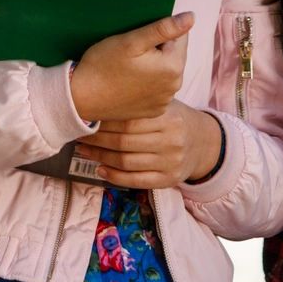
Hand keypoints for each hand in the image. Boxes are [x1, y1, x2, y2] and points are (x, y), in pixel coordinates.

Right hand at [70, 13, 194, 122]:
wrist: (81, 98)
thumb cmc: (103, 65)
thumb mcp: (132, 41)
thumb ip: (164, 28)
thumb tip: (192, 17)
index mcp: (173, 66)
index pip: (180, 37)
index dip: (159, 33)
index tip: (138, 39)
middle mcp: (175, 86)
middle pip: (174, 55)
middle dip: (158, 49)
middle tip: (131, 52)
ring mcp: (164, 101)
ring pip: (165, 72)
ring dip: (154, 65)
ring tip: (128, 67)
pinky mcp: (154, 110)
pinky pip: (158, 89)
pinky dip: (148, 83)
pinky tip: (130, 82)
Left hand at [78, 105, 222, 189]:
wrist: (204, 143)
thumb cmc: (174, 119)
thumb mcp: (165, 105)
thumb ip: (140, 104)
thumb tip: (99, 101)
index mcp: (168, 117)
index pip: (128, 121)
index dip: (103, 122)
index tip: (84, 118)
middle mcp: (170, 140)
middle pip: (124, 142)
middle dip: (96, 140)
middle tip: (78, 134)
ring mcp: (170, 162)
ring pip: (126, 162)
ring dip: (100, 157)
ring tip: (83, 150)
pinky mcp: (168, 179)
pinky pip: (136, 180)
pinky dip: (114, 177)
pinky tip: (100, 169)